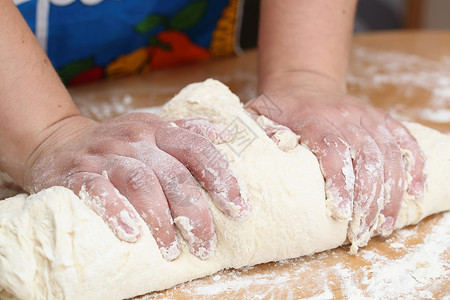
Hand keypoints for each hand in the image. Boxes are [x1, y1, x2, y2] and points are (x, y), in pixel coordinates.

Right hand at [23, 113, 249, 259]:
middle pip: (174, 175)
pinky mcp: (78, 175)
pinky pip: (99, 192)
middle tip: (205, 245)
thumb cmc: (116, 143)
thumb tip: (223, 134)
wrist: (58, 141)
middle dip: (195, 213)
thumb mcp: (151, 128)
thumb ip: (187, 131)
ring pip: (141, 184)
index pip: (197, 149)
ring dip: (160, 220)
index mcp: (157, 130)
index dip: (222, 177)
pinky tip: (133, 235)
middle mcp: (134, 141)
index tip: (239, 209)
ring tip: (171, 250)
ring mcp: (105, 157)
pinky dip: (117, 213)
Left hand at [247, 73, 425, 249]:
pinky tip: (415, 190)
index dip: (341, 182)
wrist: (302, 84)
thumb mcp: (258, 114)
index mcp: (314, 117)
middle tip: (364, 231)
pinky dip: (414, 164)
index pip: (334, 150)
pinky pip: (404, 139)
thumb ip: (260, 132)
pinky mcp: (380, 118)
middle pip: (367, 157)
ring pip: (388, 154)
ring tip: (385, 224)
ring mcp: (366, 116)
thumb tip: (276, 149)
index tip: (343, 212)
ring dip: (392, 192)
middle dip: (369, 198)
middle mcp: (345, 115)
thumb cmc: (279, 108)